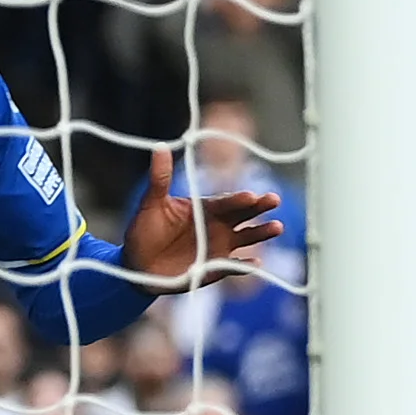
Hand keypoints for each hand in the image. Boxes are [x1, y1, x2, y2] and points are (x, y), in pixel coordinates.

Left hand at [119, 147, 282, 289]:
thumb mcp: (151, 204)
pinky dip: (244, 267)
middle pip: (243, 214)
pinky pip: (234, 267)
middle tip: (274, 200)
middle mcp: (217, 225)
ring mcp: (220, 246)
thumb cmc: (144, 232)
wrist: (138, 265)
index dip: (238, 199)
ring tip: (278, 227)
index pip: (225, 201)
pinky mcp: (217, 268)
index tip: (250, 195)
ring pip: (246, 238)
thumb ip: (160, 178)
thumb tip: (160, 146)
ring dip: (261, 232)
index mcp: (204, 208)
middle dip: (259, 207)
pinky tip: (256, 264)